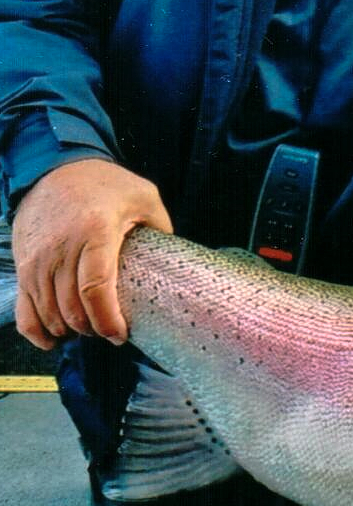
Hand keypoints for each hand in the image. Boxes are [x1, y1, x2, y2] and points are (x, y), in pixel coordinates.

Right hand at [12, 159, 172, 347]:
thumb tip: (176, 259)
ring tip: (90, 329)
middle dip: (93, 329)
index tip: (120, 335)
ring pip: (49, 312)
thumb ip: (162, 227)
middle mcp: (61, 247)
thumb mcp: (144, 196)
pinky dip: (36, 330)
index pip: (96, 289)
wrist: (56, 166)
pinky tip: (53, 339)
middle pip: (72, 307)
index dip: (108, 320)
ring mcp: (37, 258)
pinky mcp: (23, 264)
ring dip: (70, 330)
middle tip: (110, 331)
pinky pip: (24, 308)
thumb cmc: (105, 183)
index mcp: (95, 232)